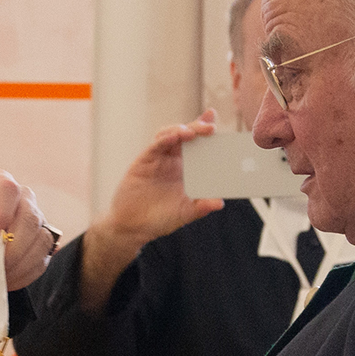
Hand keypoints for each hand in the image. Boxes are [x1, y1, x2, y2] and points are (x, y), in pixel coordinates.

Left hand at [0, 170, 52, 287]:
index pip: (8, 190)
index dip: (0, 216)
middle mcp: (22, 198)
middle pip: (30, 219)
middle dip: (11, 248)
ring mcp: (36, 221)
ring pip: (41, 242)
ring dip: (17, 264)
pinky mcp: (41, 245)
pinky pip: (42, 261)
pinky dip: (23, 274)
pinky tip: (4, 275)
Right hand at [78, 114, 224, 310]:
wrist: (129, 230)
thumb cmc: (156, 222)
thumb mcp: (183, 215)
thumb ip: (200, 207)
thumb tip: (220, 203)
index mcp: (185, 171)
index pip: (201, 150)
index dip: (211, 138)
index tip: (225, 130)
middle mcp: (173, 161)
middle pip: (189, 138)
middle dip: (202, 129)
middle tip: (214, 125)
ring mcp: (157, 159)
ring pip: (172, 136)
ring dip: (186, 131)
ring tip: (198, 131)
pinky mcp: (143, 161)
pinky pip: (156, 144)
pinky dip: (167, 138)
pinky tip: (178, 136)